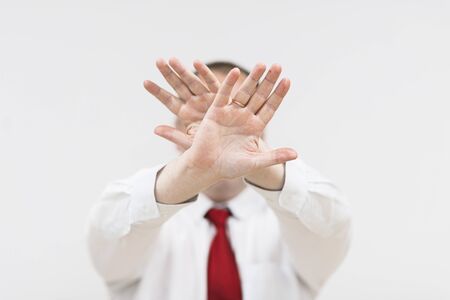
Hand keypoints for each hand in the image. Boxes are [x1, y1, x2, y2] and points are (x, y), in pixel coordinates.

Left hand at [143, 58, 219, 146]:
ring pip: (192, 81)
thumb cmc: (211, 144)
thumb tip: (154, 130)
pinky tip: (195, 62)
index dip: (157, 91)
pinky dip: (204, 72)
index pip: (168, 100)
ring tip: (172, 59)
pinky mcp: (219, 94)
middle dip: (168, 74)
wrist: (232, 143)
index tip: (145, 82)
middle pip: (178, 86)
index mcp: (185, 113)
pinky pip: (211, 82)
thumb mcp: (191, 142)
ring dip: (182, 70)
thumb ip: (174, 136)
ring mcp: (205, 96)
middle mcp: (194, 102)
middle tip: (158, 61)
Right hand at [181, 67, 296, 179]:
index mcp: (255, 128)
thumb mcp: (255, 162)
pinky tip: (235, 72)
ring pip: (244, 93)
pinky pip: (223, 95)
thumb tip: (296, 155)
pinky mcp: (215, 112)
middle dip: (268, 82)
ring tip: (262, 64)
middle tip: (278, 66)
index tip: (288, 80)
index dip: (278, 94)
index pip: (270, 107)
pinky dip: (228, 84)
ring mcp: (230, 113)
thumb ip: (274, 157)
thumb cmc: (230, 167)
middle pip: (259, 96)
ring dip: (252, 79)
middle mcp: (244, 117)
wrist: (206, 168)